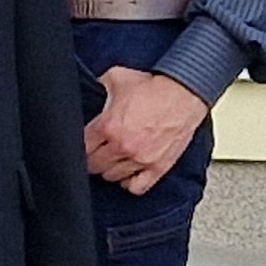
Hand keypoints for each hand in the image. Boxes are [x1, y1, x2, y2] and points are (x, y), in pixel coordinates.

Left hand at [83, 67, 207, 195]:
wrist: (184, 92)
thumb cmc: (154, 86)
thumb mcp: (116, 78)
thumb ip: (98, 86)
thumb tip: (90, 88)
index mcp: (107, 126)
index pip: (81, 148)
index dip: (81, 145)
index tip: (85, 143)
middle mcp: (122, 146)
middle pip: (93, 166)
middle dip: (92, 159)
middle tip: (96, 152)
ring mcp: (140, 159)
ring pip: (112, 177)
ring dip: (110, 169)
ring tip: (112, 160)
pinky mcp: (158, 167)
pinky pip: (137, 187)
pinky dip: (130, 183)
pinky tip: (129, 173)